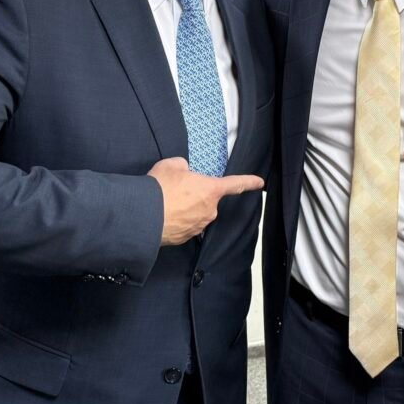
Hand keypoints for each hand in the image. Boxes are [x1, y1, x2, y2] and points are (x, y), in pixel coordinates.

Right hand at [148, 157, 263, 244]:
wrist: (143, 216)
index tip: (260, 183)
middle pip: (207, 200)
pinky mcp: (185, 238)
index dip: (249, 182)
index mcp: (211, 190)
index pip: (235, 184)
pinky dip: (176, 221)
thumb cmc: (160, 187)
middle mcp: (209, 210)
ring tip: (165, 203)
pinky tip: (162, 215)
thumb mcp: (172, 165)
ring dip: (184, 209)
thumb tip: (183, 172)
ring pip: (195, 213)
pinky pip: (184, 226)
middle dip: (195, 195)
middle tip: (175, 190)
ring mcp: (198, 226)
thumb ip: (183, 166)